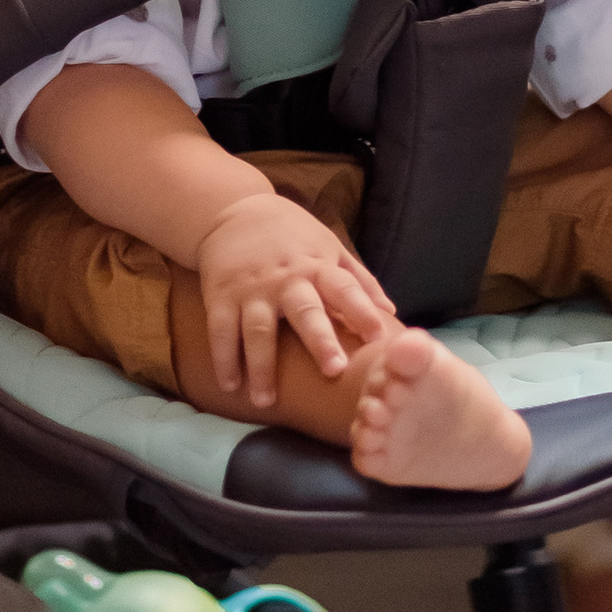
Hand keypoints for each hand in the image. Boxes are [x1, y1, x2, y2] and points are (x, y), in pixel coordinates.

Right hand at [193, 194, 399, 410]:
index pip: (345, 289)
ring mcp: (252, 288)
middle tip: (334, 370)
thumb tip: (390, 312)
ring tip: (266, 401)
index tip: (378, 338)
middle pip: (305, 311)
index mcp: (317, 266)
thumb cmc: (291, 235)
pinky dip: (224, 359)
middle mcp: (286, 279)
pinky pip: (221, 330)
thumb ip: (358, 279)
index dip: (362, 311)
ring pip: (258, 330)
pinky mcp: (221, 294)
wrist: (233, 209)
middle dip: (320, 340)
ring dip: (261, 367)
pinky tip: (230, 385)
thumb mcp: (328, 246)